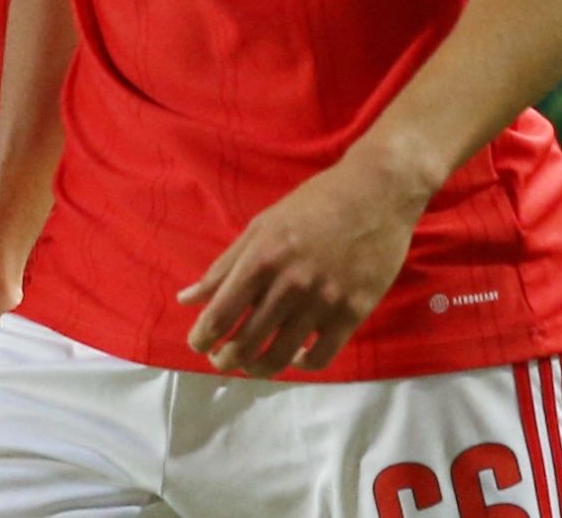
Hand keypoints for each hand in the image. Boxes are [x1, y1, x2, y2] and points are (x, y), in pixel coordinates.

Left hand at [179, 152, 426, 376]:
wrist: (375, 194)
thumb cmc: (311, 206)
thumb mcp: (260, 227)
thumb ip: (223, 267)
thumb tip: (186, 299)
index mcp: (260, 260)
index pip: (220, 314)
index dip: (202, 337)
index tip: (197, 345)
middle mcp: (289, 285)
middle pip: (247, 341)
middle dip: (227, 359)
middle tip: (221, 361)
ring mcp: (323, 301)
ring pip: (282, 355)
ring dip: (259, 368)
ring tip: (251, 365)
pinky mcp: (353, 312)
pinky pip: (322, 356)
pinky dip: (302, 364)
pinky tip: (294, 357)